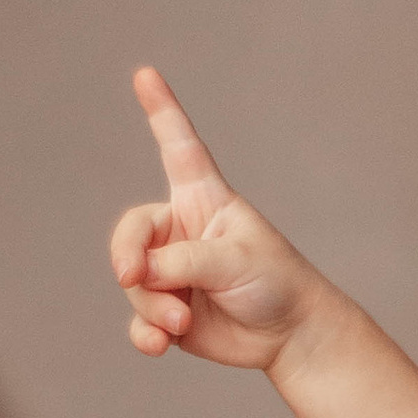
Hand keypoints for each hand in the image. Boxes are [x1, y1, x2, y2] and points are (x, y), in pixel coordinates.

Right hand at [110, 67, 323, 367]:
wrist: (291, 334)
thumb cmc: (274, 282)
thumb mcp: (234, 261)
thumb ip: (183, 261)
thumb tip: (135, 276)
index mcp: (204, 199)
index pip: (179, 148)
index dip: (162, 111)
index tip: (146, 73)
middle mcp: (180, 231)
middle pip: (131, 233)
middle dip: (127, 258)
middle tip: (132, 278)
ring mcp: (170, 271)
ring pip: (133, 283)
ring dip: (151, 306)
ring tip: (182, 323)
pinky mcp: (167, 310)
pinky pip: (137, 318)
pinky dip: (145, 333)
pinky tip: (160, 344)